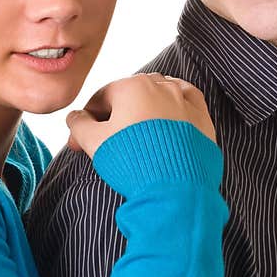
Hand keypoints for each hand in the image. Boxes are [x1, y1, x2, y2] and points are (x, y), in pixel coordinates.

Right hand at [66, 73, 215, 157]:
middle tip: (106, 143)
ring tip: (136, 135)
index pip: (100, 99)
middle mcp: (161, 85)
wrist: (177, 190)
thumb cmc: (133, 162)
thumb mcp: (94, 142)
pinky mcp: (202, 118)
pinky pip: (186, 105)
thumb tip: (74, 117)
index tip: (79, 144)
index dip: (86, 122)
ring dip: (143, 112)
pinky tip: (167, 121)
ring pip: (157, 97)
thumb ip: (79, 125)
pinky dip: (174, 110)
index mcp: (132, 86)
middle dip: (114, 117)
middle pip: (129, 97)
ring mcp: (184, 100)